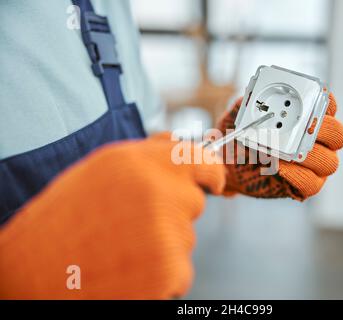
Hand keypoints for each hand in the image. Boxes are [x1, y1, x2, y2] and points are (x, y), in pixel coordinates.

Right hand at [0, 133, 224, 298]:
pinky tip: (129, 269)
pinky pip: (181, 269)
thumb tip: (187, 145)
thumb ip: (151, 154)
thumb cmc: (67, 216)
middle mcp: (160, 193)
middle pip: (194, 203)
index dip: (211, 173)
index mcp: (142, 163)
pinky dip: (162, 272)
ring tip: (123, 246)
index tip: (212, 182)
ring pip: (186, 238)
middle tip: (137, 222)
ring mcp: (168, 234)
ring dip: (164, 243)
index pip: (203, 161)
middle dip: (175, 211)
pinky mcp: (170, 272)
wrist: (34, 269)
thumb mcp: (104, 168)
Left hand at [217, 92, 342, 199]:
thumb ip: (248, 103)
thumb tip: (252, 95)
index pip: (328, 107)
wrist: (230, 165)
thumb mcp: (241, 115)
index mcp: (308, 118)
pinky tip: (282, 168)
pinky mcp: (304, 184)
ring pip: (329, 161)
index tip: (312, 101)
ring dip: (311, 155)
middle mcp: (317, 140)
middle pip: (338, 135)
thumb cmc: (241, 136)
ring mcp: (313, 164)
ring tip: (290, 153)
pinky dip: (299, 176)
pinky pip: (312, 184)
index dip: (325, 103)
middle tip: (305, 128)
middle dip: (325, 130)